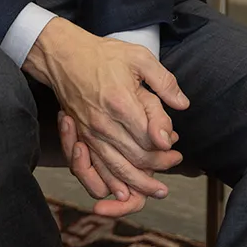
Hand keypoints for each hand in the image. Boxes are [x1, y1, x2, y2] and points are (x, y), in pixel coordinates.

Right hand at [25, 19, 187, 206]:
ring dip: (139, 183)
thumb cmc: (103, 55)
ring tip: (157, 190)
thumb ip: (164, 82)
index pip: (149, 139)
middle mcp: (103, 123)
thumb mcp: (139, 57)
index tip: (176, 147)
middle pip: (136, 158)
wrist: (64, 56)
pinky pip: (95, 169)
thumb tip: (183, 105)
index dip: (166, 148)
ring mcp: (90, 133)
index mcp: (120, 102)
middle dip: (159, 166)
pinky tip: (123, 192)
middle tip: (174, 163)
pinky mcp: (81, 137)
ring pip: (117, 169)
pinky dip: (110, 184)